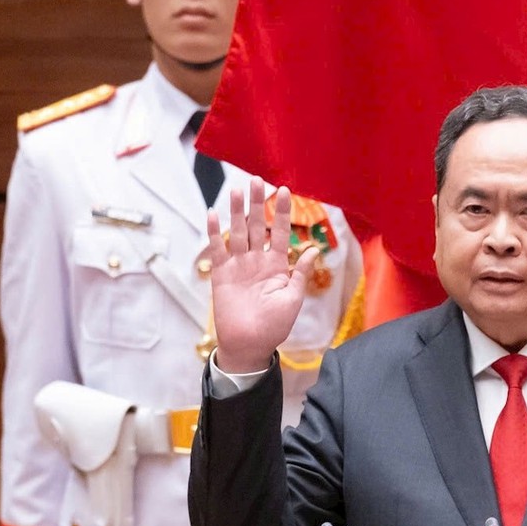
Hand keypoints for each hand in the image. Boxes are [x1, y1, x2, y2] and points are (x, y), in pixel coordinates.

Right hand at [202, 179, 321, 372]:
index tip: (284, 190)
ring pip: (238, 232)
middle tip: (256, 180)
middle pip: (258, 226)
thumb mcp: (293, 298)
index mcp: (277, 266)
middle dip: (258, 203)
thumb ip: (300, 273)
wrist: (250, 345)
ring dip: (238, 211)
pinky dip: (215, 232)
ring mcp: (239, 266)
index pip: (281, 232)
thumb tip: (312, 249)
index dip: (282, 212)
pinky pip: (218, 249)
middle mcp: (257, 261)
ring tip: (237, 189)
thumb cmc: (274, 326)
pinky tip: (213, 213)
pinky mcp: (221, 274)